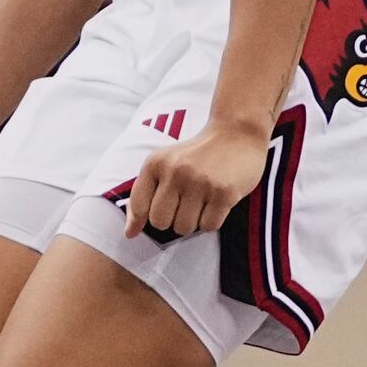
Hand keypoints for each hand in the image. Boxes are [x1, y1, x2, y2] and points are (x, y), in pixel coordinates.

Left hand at [125, 120, 269, 240]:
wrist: (236, 133)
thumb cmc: (197, 155)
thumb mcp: (165, 163)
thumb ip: (144, 194)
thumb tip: (130, 233)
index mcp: (156, 163)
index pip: (139, 206)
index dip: (142, 220)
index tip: (144, 225)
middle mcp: (175, 171)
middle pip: (161, 222)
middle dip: (172, 220)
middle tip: (184, 205)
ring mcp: (200, 182)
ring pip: (184, 227)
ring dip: (193, 222)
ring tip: (202, 201)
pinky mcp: (223, 193)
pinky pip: (208, 226)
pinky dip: (212, 220)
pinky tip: (216, 202)